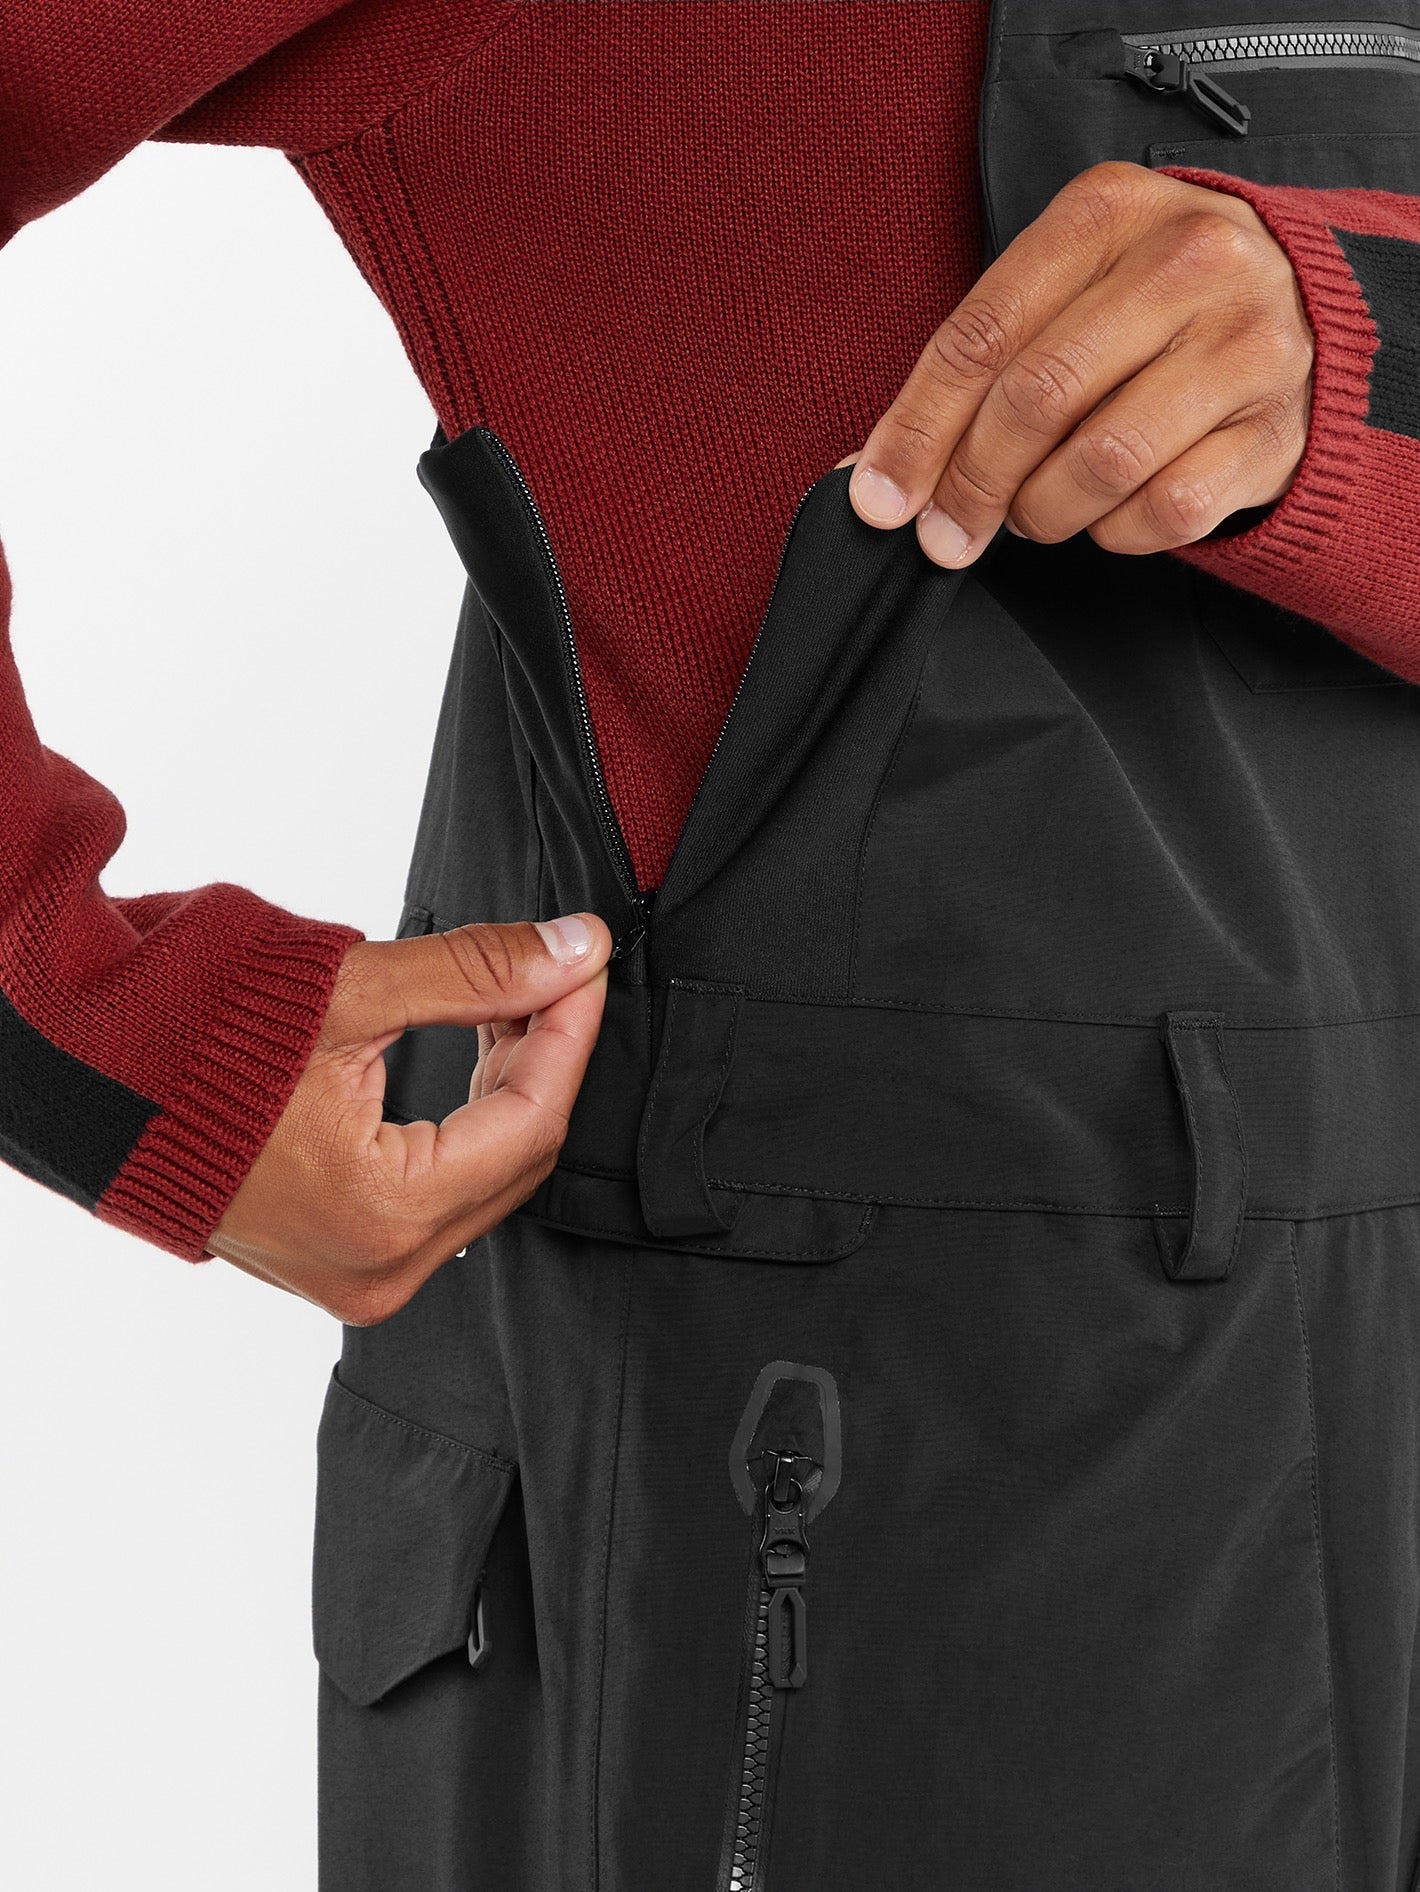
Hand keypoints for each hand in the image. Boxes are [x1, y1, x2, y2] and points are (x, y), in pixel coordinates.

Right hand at [206, 913, 611, 1323]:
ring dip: (506, 1090)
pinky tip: (469, 1056)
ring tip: (507, 1003)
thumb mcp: (350, 992)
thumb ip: (476, 974)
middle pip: (516, 1159)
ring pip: (482, 1180)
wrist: (80, 1075)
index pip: (531, 1121)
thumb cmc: (189, 1040)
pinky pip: (436, 1198)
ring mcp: (353, 1276)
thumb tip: (573, 951)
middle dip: (543, 1058)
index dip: (569, 1032)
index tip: (583, 963)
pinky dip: (462, 1126)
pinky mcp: (333, 1260)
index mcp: (383, 1213)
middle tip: (551, 975)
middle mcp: (376, 1268)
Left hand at [837, 162, 1313, 563]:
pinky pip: (1164, 512)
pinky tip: (1107, 513)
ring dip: (1043, 512)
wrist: (1299, 311)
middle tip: (950, 529)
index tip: (881, 499)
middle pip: (1038, 398)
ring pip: (1101, 462)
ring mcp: (1245, 345)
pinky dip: (1113, 533)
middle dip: (973, 483)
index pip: (983, 333)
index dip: (918, 429)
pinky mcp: (1275, 429)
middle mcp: (1189, 262)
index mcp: (1110, 210)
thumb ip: (976, 369)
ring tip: (1033, 511)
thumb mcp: (1062, 294)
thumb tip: (879, 478)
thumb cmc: (1149, 307)